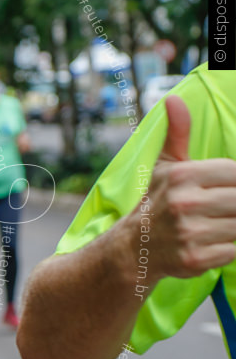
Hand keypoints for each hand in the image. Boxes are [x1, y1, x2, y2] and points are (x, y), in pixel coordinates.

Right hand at [139, 95, 235, 279]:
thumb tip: (174, 100)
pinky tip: (210, 243)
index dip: (232, 183)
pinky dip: (226, 248)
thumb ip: (178, 133)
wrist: (132, 249)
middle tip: (219, 209)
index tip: (220, 190)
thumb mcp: (165, 166)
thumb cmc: (156, 202)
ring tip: (214, 225)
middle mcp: (185, 203)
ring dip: (232, 227)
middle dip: (233, 206)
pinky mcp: (195, 259)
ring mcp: (189, 233)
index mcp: (182, 176)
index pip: (235, 172)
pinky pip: (233, 250)